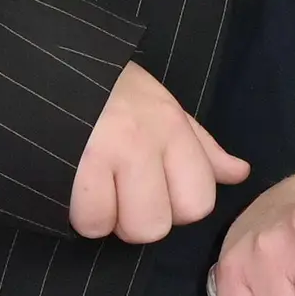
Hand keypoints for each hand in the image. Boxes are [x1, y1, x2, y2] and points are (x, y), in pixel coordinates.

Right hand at [69, 63, 245, 243]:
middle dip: (138, 221)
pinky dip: (80, 217)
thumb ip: (201, 147)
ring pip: (128, 229)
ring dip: (109, 220)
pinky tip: (75, 190)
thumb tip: (239, 173)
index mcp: (174, 128)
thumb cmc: (110, 93)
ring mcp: (109, 150)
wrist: (54, 66)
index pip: (199, 202)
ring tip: (95, 191)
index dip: (174, 209)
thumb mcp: (163, 108)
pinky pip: (89, 221)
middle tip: (119, 195)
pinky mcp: (71, 162)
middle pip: (161, 225)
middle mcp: (148, 139)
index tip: (153, 191)